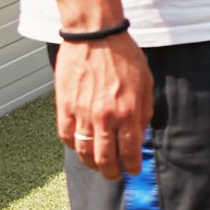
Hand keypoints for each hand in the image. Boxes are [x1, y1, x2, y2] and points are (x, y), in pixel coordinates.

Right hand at [55, 33, 150, 182]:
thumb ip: (143, 111)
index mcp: (127, 112)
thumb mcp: (145, 82)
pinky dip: (72, 145)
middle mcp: (104, 117)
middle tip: (114, 175)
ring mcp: (81, 113)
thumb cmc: (123, 55)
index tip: (132, 170)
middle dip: (111, 172)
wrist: (95, 35)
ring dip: (91, 163)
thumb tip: (140, 133)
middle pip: (105, 158)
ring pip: (83, 151)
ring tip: (97, 166)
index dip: (131, 166)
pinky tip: (79, 147)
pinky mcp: (64, 105)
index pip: (129, 151)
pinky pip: (66, 135)